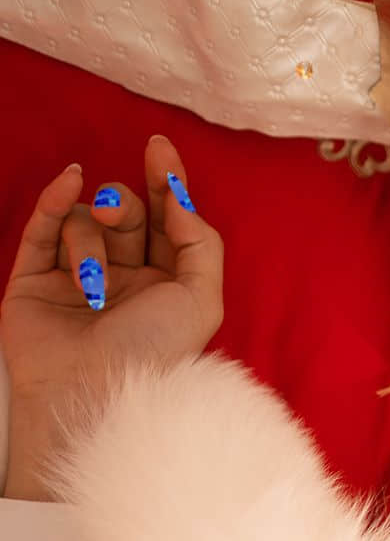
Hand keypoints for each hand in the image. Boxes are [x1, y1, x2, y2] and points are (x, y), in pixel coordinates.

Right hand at [2, 134, 223, 495]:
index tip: (159, 148)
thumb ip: (201, 243)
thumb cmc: (153, 353)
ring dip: (90, 242)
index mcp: (165, 286)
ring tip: (92, 285)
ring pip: (85, 223)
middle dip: (124, 208)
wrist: (93, 392)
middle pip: (126, 215)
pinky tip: (69, 182)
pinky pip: (42, 226)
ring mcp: (77, 278)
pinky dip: (55, 200)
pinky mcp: (35, 280)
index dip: (164, 181)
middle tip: (117, 216)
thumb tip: (178, 198)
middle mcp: (124, 280)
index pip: (165, 220)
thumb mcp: (201, 300)